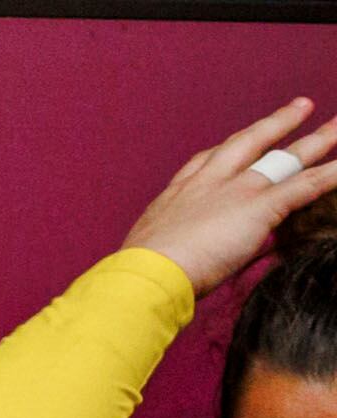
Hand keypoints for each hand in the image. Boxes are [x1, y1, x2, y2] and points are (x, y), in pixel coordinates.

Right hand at [126, 99, 336, 294]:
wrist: (144, 276)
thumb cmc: (136, 275)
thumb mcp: (147, 253)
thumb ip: (167, 248)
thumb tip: (170, 262)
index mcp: (178, 194)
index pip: (207, 161)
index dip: (227, 148)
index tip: (241, 138)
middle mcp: (209, 183)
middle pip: (251, 143)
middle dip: (277, 124)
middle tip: (301, 107)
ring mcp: (236, 192)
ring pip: (285, 158)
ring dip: (318, 141)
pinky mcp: (258, 209)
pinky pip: (303, 186)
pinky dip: (330, 175)